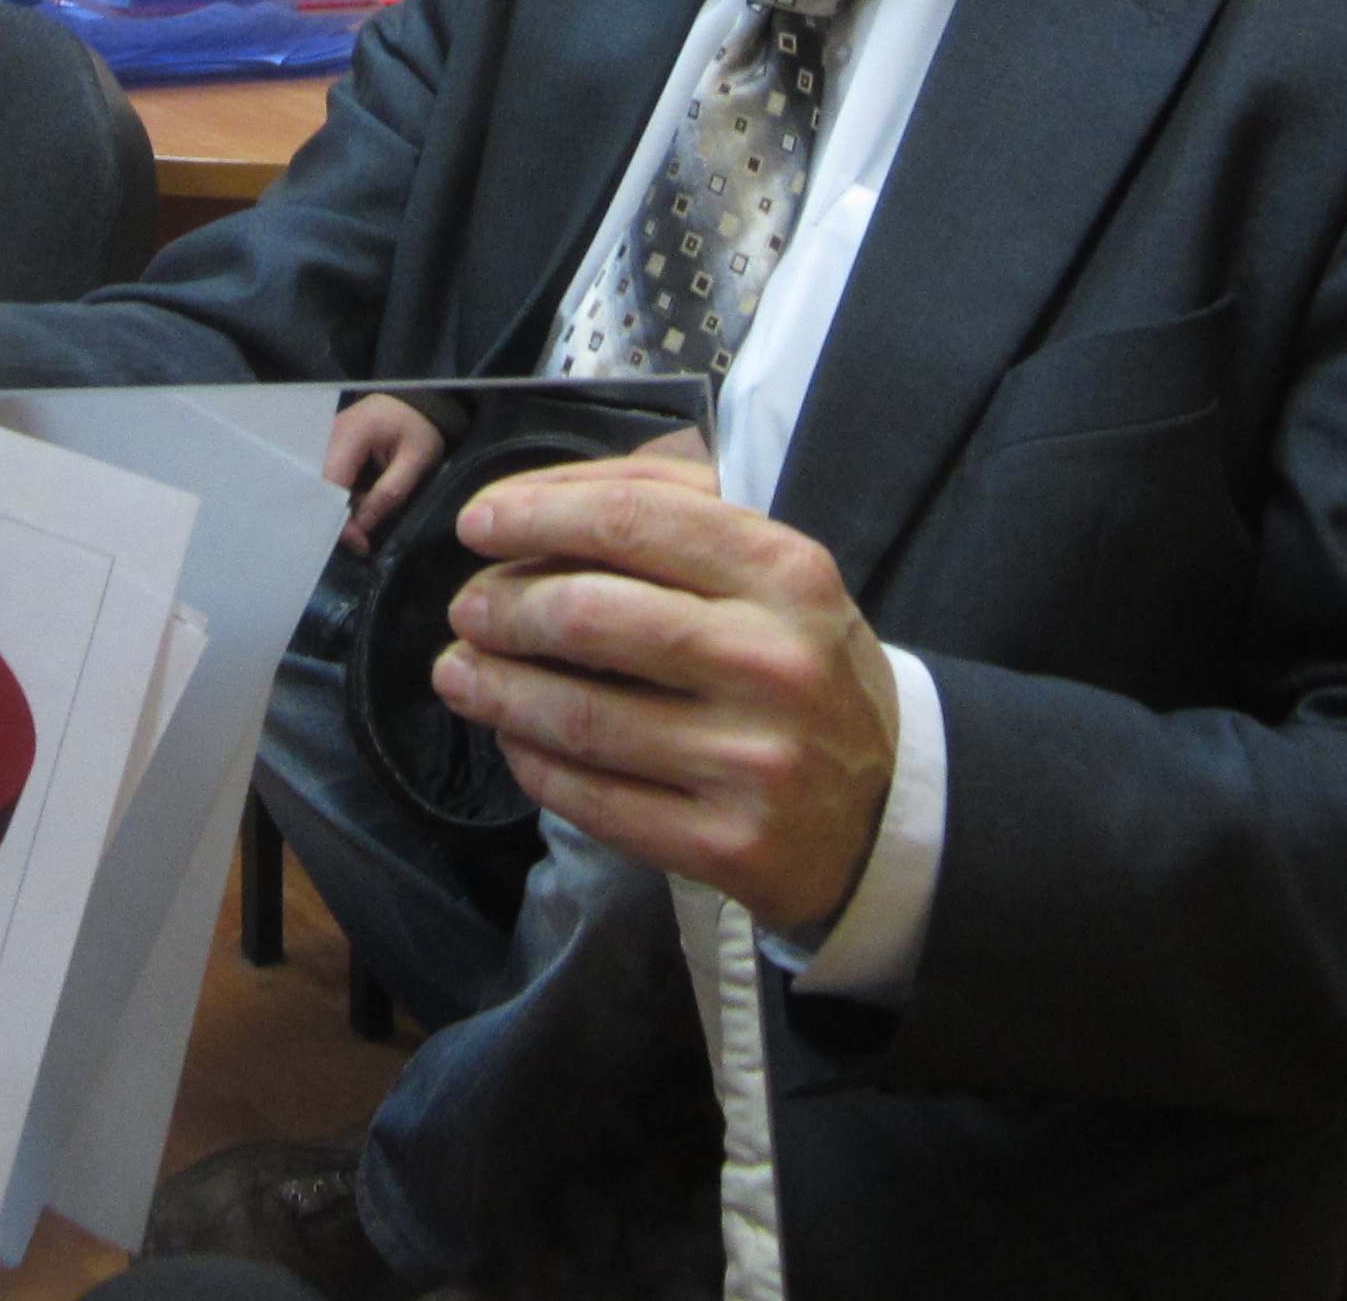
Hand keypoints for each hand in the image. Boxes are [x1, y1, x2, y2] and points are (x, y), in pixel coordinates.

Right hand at [322, 393, 445, 552]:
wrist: (416, 402)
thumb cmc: (419, 427)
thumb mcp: (416, 460)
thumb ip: (389, 492)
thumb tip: (363, 526)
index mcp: (349, 434)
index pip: (331, 484)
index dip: (341, 519)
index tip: (360, 544)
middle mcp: (328, 436)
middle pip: (320, 488)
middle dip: (338, 519)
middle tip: (361, 543)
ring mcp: (325, 441)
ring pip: (322, 487)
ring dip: (340, 511)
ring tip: (365, 526)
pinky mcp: (329, 448)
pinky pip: (328, 479)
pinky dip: (343, 499)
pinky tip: (360, 508)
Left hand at [432, 452, 899, 934]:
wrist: (887, 810)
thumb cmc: (803, 665)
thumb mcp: (774, 573)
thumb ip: (670, 513)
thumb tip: (541, 501)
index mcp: (786, 572)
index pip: (632, 522)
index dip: (537, 515)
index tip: (478, 523)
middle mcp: (774, 662)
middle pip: (590, 618)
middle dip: (504, 606)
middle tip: (467, 608)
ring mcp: (753, 761)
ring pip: (580, 718)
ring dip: (497, 690)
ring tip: (459, 672)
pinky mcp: (728, 846)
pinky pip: (596, 801)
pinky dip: (535, 765)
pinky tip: (513, 741)